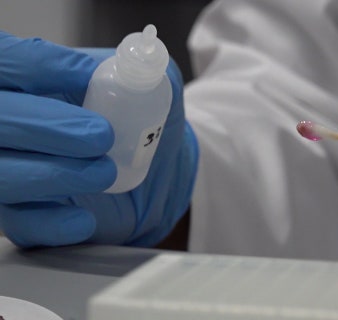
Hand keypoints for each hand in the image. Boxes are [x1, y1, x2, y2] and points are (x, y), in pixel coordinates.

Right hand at [0, 31, 197, 247]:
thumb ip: (139, 69)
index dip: (39, 66)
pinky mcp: (21, 212)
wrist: (155, 168)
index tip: (84, 77)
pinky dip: (52, 223)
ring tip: (104, 174)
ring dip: (54, 174)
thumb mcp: (148, 83)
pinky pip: (19, 224)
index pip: (8, 60)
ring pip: (2, 174)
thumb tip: (133, 61)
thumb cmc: (142, 117)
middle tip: (100, 136)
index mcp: (26, 77)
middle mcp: (8, 122)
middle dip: (47, 127)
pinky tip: (83, 218)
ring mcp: (9, 167)